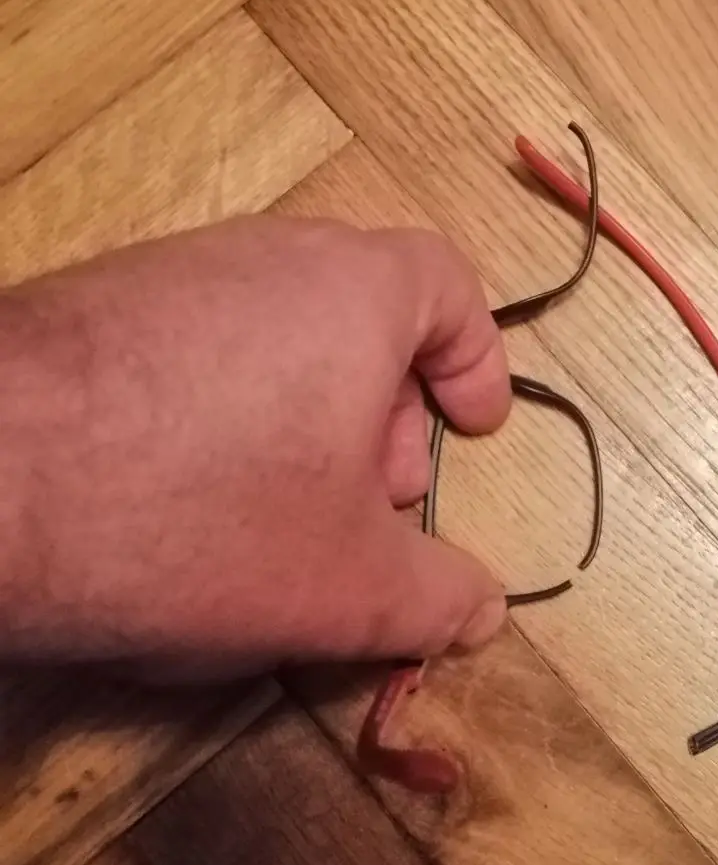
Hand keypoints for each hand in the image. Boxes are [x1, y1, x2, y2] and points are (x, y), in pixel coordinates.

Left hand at [0, 216, 511, 679]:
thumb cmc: (196, 515)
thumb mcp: (345, 586)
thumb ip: (434, 598)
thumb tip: (482, 609)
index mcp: (351, 289)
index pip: (446, 284)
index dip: (474, 359)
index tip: (473, 430)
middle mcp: (264, 256)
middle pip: (359, 318)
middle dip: (384, 417)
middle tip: (372, 505)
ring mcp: (167, 275)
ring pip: (269, 343)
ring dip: (296, 430)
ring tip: (270, 529)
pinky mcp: (88, 312)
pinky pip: (187, 359)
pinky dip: (214, 424)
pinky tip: (173, 517)